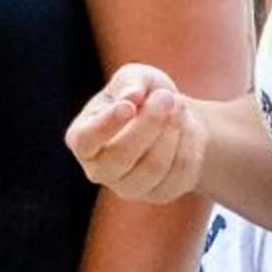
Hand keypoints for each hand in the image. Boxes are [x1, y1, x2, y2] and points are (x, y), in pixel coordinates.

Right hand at [65, 64, 205, 204]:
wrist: (172, 118)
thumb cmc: (144, 95)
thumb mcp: (135, 77)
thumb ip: (130, 81)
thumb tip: (132, 96)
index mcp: (82, 139)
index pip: (84, 140)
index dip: (105, 125)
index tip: (128, 106)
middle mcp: (99, 169)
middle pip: (120, 156)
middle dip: (148, 124)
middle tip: (168, 97)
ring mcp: (127, 187)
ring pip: (152, 168)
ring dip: (171, 134)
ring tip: (180, 108)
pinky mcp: (158, 194)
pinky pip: (178, 175)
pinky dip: (188, 146)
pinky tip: (188, 128)